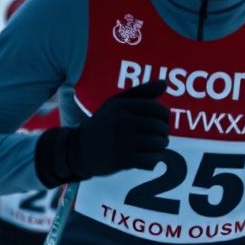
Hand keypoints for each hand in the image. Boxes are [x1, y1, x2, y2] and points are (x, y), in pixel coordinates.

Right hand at [35, 80, 169, 185]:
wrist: (80, 150)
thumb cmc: (105, 124)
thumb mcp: (118, 104)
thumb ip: (142, 92)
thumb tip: (164, 83)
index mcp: (122, 106)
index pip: (158, 110)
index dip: (164, 117)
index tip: (159, 122)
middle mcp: (122, 121)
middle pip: (160, 128)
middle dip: (163, 134)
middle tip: (158, 137)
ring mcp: (122, 141)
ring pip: (159, 144)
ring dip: (160, 148)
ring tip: (152, 147)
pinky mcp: (123, 159)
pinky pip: (152, 160)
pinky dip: (154, 161)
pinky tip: (148, 159)